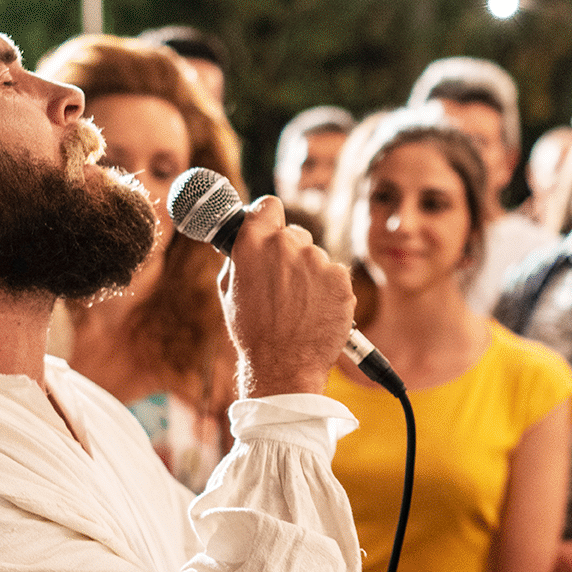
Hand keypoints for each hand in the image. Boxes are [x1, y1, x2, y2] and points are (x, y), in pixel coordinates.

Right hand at [219, 196, 353, 397]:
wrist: (284, 365)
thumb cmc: (253, 332)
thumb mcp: (230, 290)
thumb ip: (241, 258)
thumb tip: (248, 239)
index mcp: (253, 243)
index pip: (268, 206)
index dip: (269, 217)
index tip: (270, 226)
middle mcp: (286, 244)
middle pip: (294, 235)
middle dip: (291, 254)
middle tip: (284, 286)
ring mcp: (317, 260)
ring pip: (316, 258)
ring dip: (311, 276)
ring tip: (300, 308)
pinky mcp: (341, 278)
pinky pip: (335, 276)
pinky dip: (329, 291)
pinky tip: (316, 312)